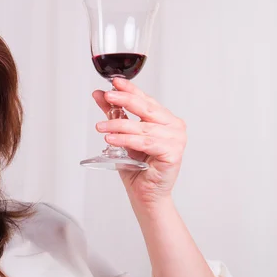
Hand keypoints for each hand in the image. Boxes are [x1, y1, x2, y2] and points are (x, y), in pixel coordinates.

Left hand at [92, 77, 186, 208]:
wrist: (144, 194)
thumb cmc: (137, 166)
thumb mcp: (121, 134)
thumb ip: (113, 113)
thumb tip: (99, 94)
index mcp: (165, 119)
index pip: (146, 99)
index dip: (130, 89)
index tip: (114, 82)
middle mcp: (174, 126)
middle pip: (146, 108)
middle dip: (124, 100)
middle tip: (108, 96)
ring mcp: (177, 139)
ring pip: (143, 127)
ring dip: (119, 125)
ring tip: (101, 127)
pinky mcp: (174, 153)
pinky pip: (146, 142)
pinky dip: (127, 140)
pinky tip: (111, 139)